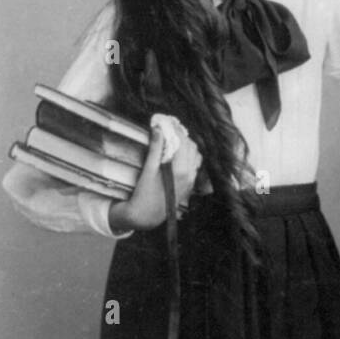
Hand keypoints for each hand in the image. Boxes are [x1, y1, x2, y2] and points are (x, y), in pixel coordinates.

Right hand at [109, 116, 202, 231]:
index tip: (167, 122)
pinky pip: (194, 165)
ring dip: (186, 146)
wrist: (146, 216)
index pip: (183, 142)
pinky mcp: (189, 185)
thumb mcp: (148, 169)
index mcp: (181, 170)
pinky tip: (175, 155)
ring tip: (172, 140)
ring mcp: (191, 181)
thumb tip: (158, 129)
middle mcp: (190, 175)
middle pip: (192, 147)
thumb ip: (155, 148)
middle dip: (182, 136)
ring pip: (195, 156)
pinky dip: (187, 156)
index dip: (176, 130)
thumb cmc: (144, 194)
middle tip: (169, 129)